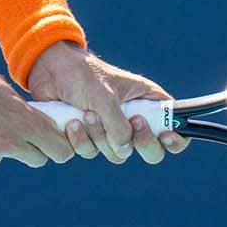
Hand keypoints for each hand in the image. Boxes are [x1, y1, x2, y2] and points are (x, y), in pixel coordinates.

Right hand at [0, 54, 79, 173]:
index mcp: (21, 121)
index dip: (59, 147)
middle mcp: (6, 144)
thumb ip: (20, 113)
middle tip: (15, 134)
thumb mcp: (0, 90)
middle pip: (36, 159)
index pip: (59, 148)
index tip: (54, 144)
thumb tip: (34, 128)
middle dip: (31, 150)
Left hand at [26, 42, 188, 164]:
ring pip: (117, 154)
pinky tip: (72, 122)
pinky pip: (91, 152)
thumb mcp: (105, 96)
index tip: (165, 136)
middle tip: (133, 124)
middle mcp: (133, 119)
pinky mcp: (90, 138)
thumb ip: (118, 125)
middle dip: (141, 143)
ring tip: (87, 113)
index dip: (176, 138)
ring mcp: (111, 131)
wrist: (49, 72)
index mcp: (147, 102)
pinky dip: (81, 140)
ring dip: (101, 137)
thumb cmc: (83, 75)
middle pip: (151, 151)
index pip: (175, 126)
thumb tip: (124, 151)